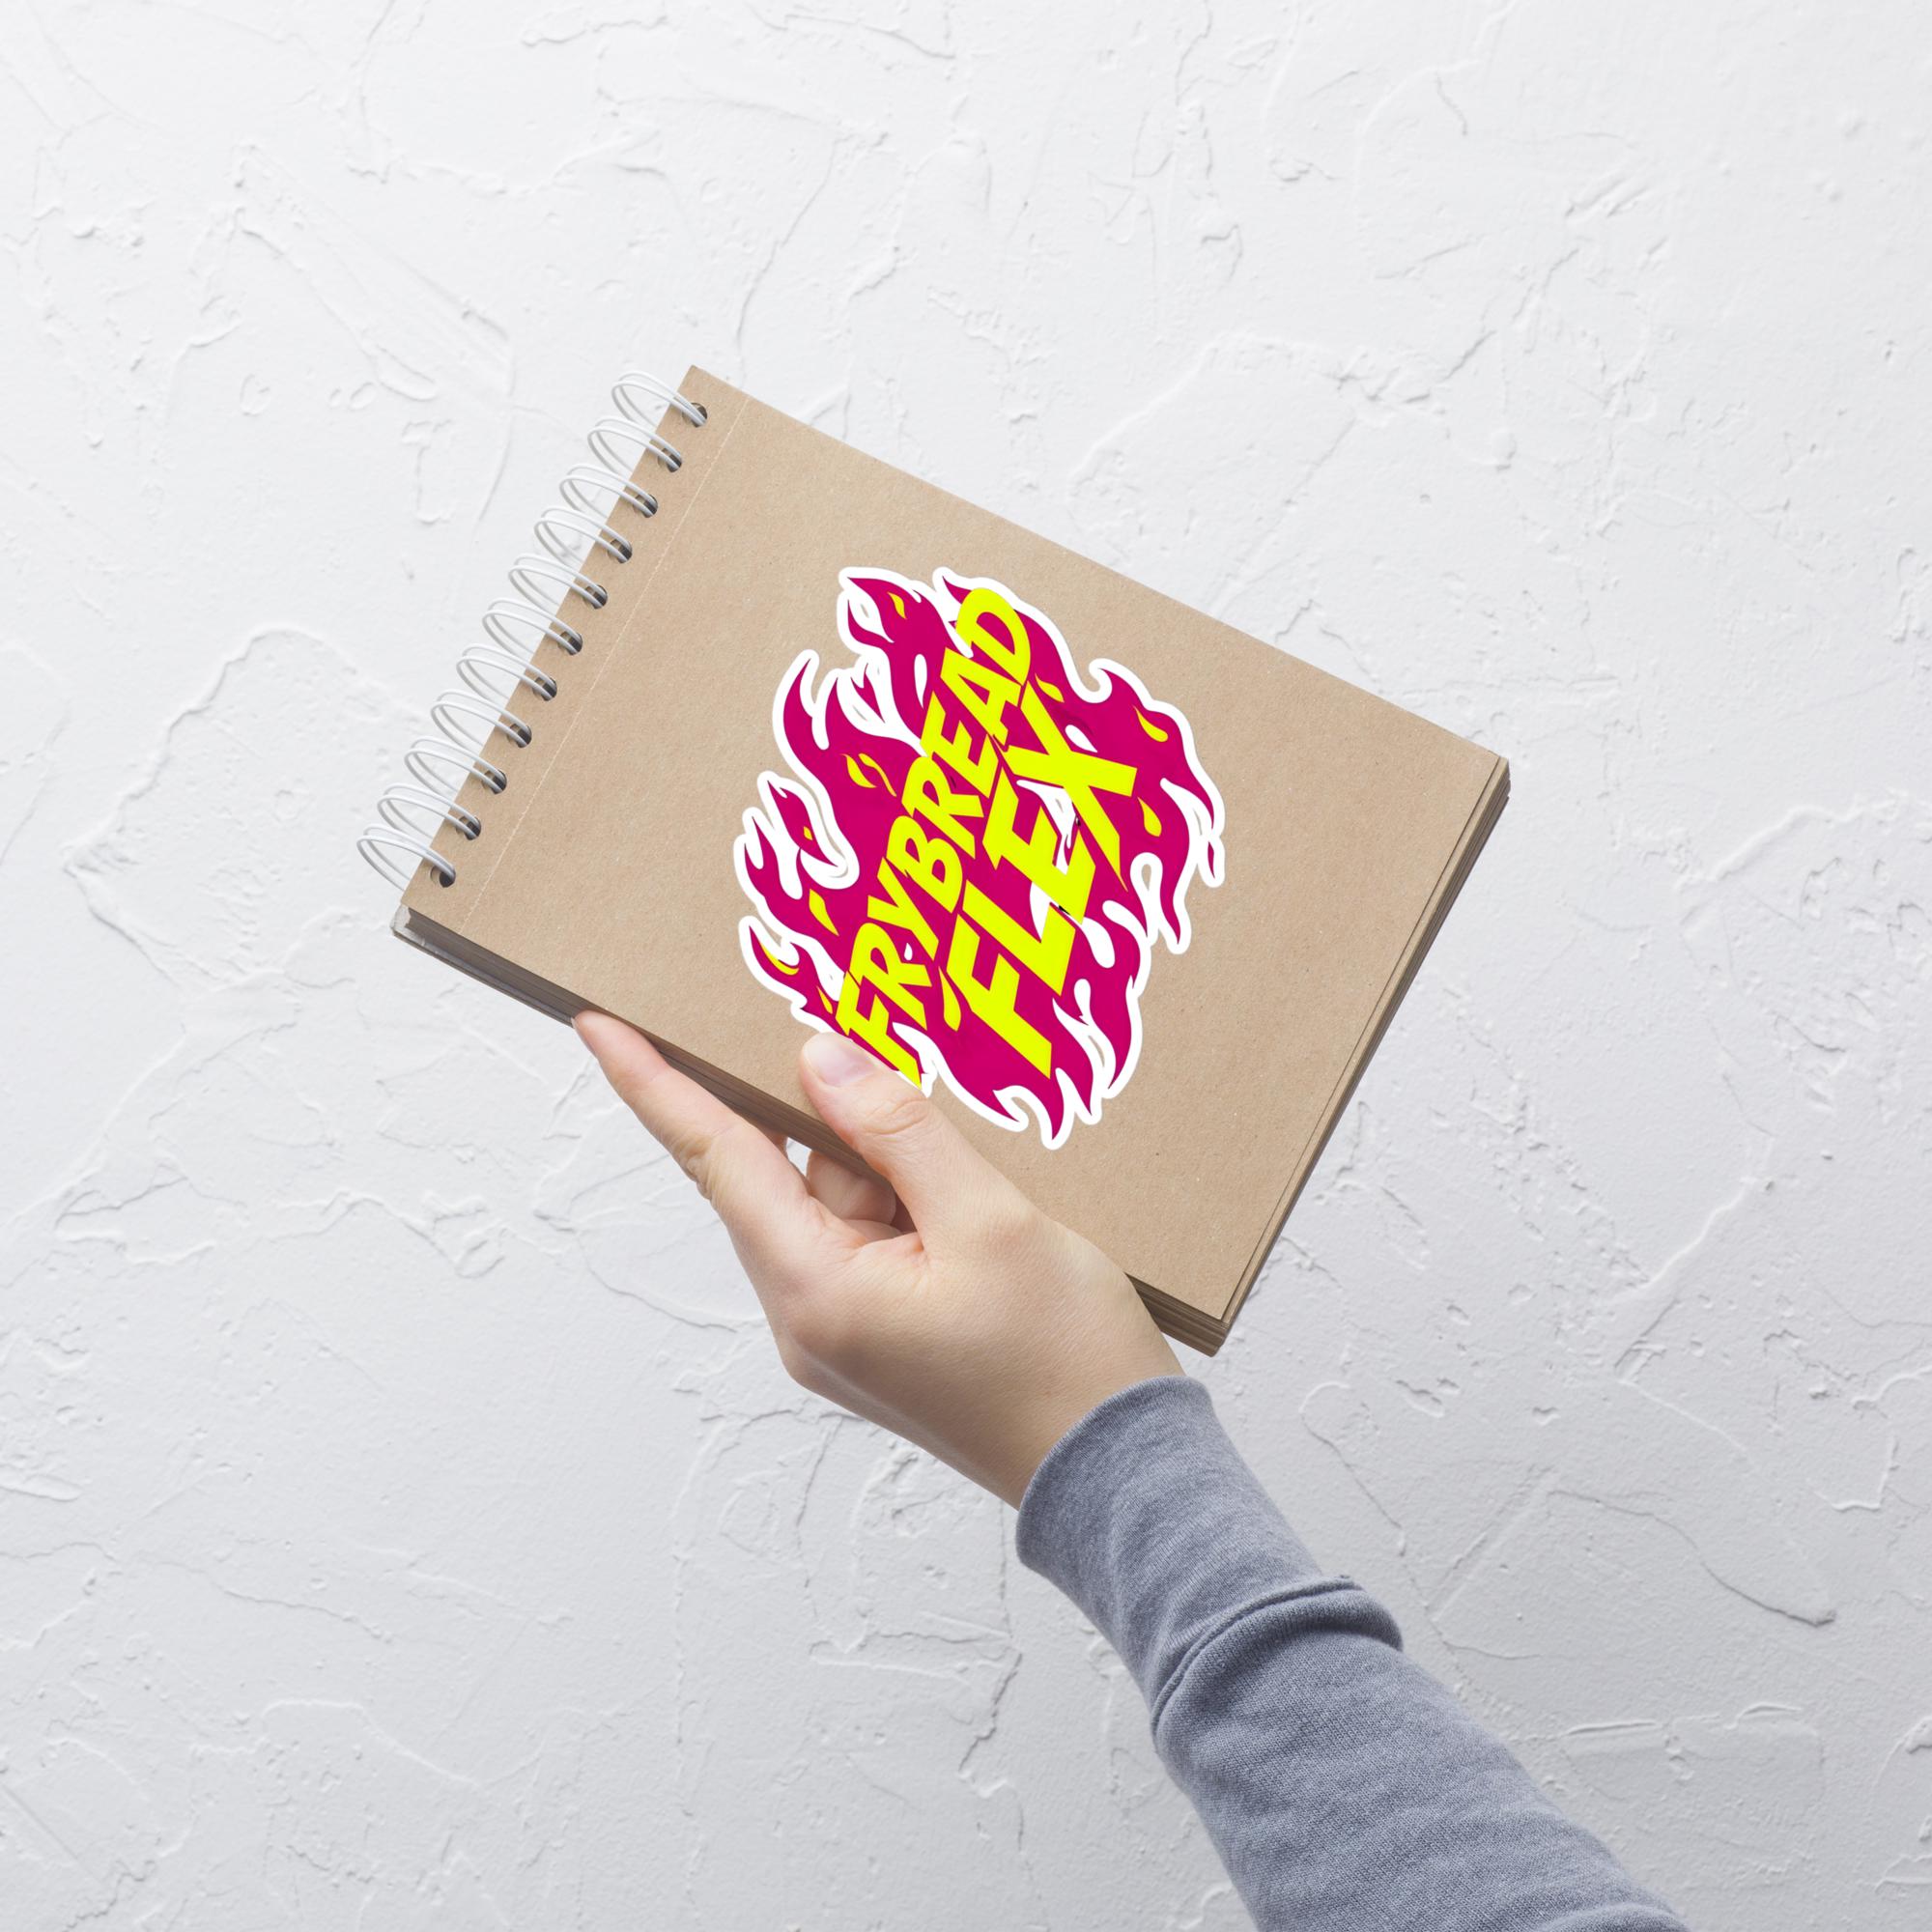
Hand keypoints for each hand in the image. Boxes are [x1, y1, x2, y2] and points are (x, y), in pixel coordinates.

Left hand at [575, 1013, 1182, 1505]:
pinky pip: (875, 1233)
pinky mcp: (886, 1333)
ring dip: (890, 1153)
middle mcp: (810, 1315)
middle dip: (829, 1105)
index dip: (654, 1084)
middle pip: (787, 1171)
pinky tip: (973, 1178)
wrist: (1120, 1478)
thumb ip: (896, 1131)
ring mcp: (846, 1330)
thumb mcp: (989, 1220)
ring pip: (841, 1198)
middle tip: (862, 1028)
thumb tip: (817, 1060)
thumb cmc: (1064, 1362)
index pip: (716, 1158)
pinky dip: (910, 1193)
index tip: (598, 1022)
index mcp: (815, 1291)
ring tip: (973, 1141)